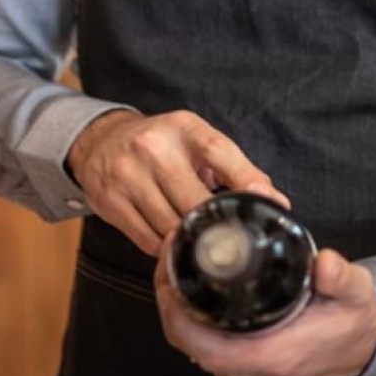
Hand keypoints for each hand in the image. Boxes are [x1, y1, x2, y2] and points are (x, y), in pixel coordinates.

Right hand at [67, 109, 286, 254]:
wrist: (101, 141)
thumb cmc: (162, 144)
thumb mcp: (196, 142)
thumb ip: (235, 169)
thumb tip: (275, 201)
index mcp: (184, 129)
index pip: (221, 152)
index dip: (247, 179)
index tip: (267, 203)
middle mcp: (154, 147)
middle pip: (195, 201)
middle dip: (215, 224)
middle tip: (231, 239)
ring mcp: (128, 173)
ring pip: (171, 226)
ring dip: (188, 239)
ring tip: (196, 238)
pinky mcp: (109, 199)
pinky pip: (148, 239)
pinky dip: (164, 247)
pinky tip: (169, 239)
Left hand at [153, 241, 375, 375]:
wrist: (363, 347)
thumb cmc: (352, 322)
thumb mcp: (354, 293)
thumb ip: (340, 278)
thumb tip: (325, 264)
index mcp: (271, 356)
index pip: (201, 342)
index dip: (174, 306)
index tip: (170, 266)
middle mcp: (251, 374)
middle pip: (185, 341)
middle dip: (168, 296)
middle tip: (170, 253)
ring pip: (190, 345)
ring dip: (176, 307)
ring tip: (176, 265)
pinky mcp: (243, 371)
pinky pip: (202, 347)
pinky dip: (189, 320)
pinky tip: (190, 291)